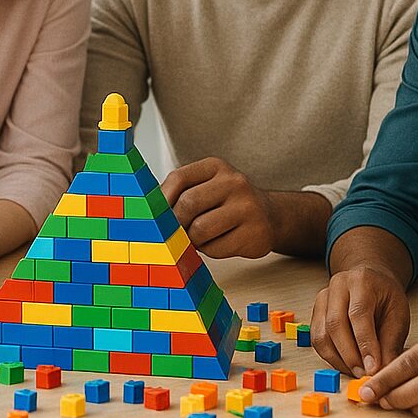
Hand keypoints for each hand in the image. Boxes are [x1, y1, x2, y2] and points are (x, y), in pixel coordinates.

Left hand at [161, 157, 275, 257]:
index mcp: (216, 166)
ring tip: (198, 238)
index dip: (161, 200)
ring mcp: (248, 207)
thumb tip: (147, 213)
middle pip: (188, 204)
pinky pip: (217, 248)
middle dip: (176, 224)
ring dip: (192, 240)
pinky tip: (217, 243)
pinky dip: (210, 251)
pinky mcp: (255, 233)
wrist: (270, 216)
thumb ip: (180, 193)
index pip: (178, 178)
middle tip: (174, 233)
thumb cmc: (226, 203)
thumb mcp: (206, 186)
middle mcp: (234, 182)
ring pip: (201, 229)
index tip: (153, 215)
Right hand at [311, 264, 409, 377]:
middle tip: (364, 375)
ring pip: (321, 334)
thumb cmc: (386, 297)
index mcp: (361, 282)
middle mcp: (337, 287)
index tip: (373, 368)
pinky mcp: (315, 312)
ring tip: (357, 372)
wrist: (371, 280)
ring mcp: (322, 299)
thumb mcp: (398, 315)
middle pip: (335, 324)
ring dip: (338, 359)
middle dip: (350, 355)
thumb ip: (391, 342)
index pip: (358, 314)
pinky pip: (316, 339)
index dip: (365, 344)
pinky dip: (330, 357)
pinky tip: (346, 365)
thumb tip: (383, 372)